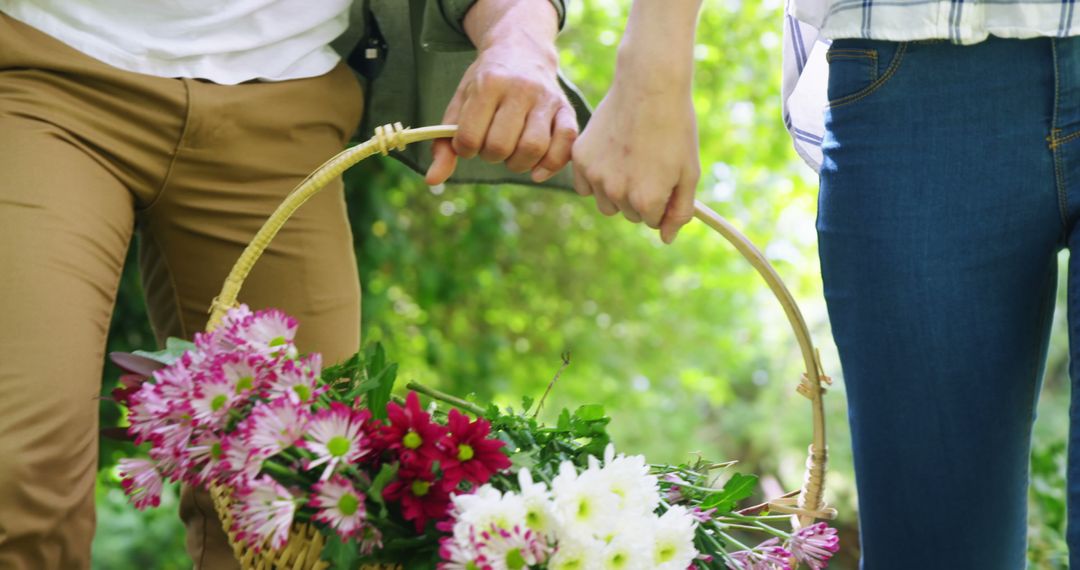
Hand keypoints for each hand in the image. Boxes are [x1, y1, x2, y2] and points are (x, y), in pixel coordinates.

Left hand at [425, 0, 577, 184]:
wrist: (521, 50)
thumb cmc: (485, 83)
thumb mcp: (459, 104)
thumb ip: (444, 143)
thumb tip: (432, 180)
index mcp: (488, 84)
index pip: (470, 137)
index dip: (464, 149)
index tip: (468, 141)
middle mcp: (520, 89)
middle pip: (501, 146)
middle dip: (491, 156)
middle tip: (491, 146)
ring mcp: (546, 99)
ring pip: (533, 148)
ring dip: (518, 164)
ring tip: (512, 155)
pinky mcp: (566, 109)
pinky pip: (566, 143)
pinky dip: (551, 164)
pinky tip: (537, 170)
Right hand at [572, 64, 699, 243]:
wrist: (649, 86)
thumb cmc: (676, 128)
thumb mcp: (689, 172)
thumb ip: (680, 211)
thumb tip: (666, 239)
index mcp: (647, 201)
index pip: (654, 221)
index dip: (663, 199)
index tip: (667, 174)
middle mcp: (617, 194)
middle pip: (630, 214)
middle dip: (641, 196)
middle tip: (650, 162)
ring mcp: (595, 177)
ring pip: (607, 204)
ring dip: (618, 192)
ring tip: (631, 160)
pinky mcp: (579, 159)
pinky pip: (585, 187)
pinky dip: (596, 179)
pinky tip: (611, 156)